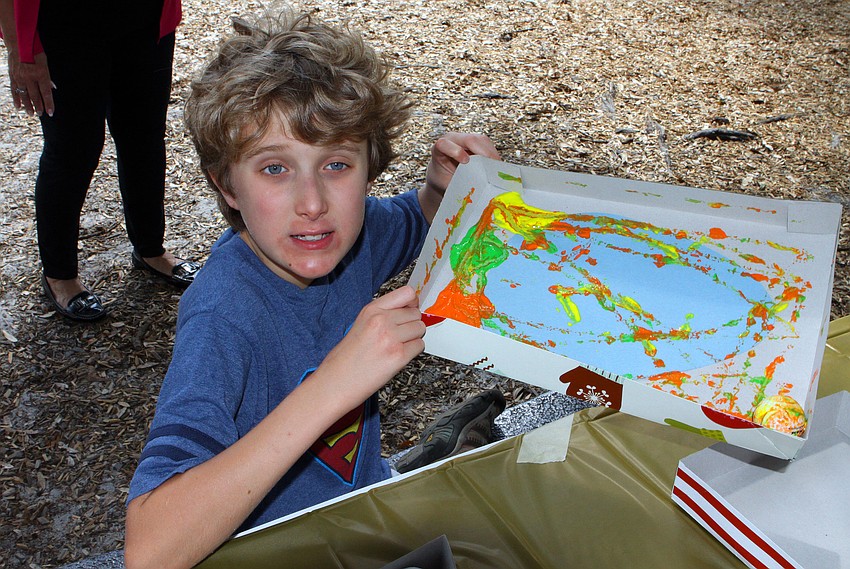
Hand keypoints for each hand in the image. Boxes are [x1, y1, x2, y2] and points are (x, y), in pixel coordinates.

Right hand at [9, 51, 54, 115]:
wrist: (19, 44)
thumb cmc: (35, 53)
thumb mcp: (45, 63)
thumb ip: (48, 77)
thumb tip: (52, 88)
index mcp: (41, 74)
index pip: (46, 93)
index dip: (49, 104)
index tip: (51, 112)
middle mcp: (30, 77)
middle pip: (35, 96)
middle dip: (39, 107)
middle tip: (42, 114)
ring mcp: (20, 77)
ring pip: (24, 95)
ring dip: (28, 106)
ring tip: (31, 113)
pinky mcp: (12, 76)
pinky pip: (14, 90)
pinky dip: (16, 99)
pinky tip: (18, 106)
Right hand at [320, 285, 424, 402]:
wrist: (335, 382)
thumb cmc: (345, 358)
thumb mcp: (360, 325)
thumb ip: (383, 315)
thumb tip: (408, 310)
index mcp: (371, 310)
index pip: (407, 293)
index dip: (412, 302)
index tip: (411, 309)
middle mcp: (381, 320)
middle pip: (416, 313)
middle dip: (411, 324)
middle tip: (399, 335)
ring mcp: (391, 337)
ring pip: (420, 329)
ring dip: (413, 338)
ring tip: (396, 347)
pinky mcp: (398, 356)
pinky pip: (419, 346)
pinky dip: (412, 352)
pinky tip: (396, 357)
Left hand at [425, 132, 499, 197]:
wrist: (444, 175)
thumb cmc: (443, 179)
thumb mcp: (446, 182)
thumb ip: (457, 180)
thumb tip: (475, 184)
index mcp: (438, 148)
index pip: (444, 144)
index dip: (456, 152)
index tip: (465, 162)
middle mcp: (452, 139)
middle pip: (470, 139)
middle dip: (482, 153)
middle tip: (492, 168)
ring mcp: (465, 138)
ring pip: (482, 140)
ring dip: (491, 154)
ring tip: (496, 169)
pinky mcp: (477, 142)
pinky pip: (488, 145)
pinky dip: (493, 156)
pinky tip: (496, 166)